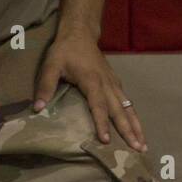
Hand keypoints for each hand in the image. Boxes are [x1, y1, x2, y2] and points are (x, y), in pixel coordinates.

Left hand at [31, 28, 147, 150]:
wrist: (80, 33)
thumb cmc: (65, 51)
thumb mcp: (51, 65)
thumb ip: (45, 86)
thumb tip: (38, 109)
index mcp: (92, 81)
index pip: (98, 106)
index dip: (102, 124)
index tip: (106, 141)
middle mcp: (107, 84)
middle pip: (119, 110)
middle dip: (128, 130)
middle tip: (138, 148)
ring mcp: (113, 83)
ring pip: (127, 107)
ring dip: (136, 125)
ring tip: (143, 144)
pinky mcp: (115, 82)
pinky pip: (127, 101)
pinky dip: (133, 115)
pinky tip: (137, 128)